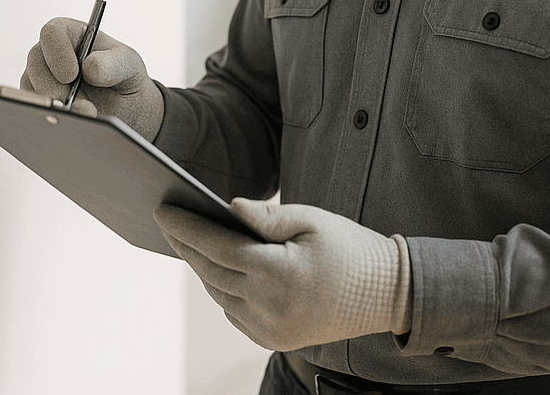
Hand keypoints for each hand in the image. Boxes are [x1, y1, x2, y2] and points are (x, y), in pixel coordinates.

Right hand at [20, 17, 163, 139]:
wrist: (126, 111)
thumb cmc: (125, 79)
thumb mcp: (129, 66)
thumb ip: (113, 64)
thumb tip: (89, 67)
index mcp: (73, 35)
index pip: (53, 32)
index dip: (57, 52)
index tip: (71, 75)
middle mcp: (52, 54)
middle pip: (35, 62)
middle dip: (51, 85)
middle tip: (69, 103)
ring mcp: (43, 79)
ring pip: (30, 88)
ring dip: (52, 104)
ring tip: (82, 114)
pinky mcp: (41, 102)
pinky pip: (33, 109)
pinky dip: (49, 117)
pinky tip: (69, 124)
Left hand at [154, 199, 410, 351]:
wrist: (388, 294)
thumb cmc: (351, 248)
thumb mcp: (313, 219)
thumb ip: (268, 215)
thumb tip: (229, 207)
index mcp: (280, 274)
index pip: (217, 247)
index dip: (186, 227)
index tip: (162, 209)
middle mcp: (271, 308)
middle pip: (212, 272)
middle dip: (186, 244)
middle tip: (167, 220)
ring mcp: (272, 330)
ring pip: (219, 295)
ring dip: (202, 268)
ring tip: (187, 240)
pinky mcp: (276, 341)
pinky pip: (235, 314)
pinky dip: (222, 290)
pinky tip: (216, 269)